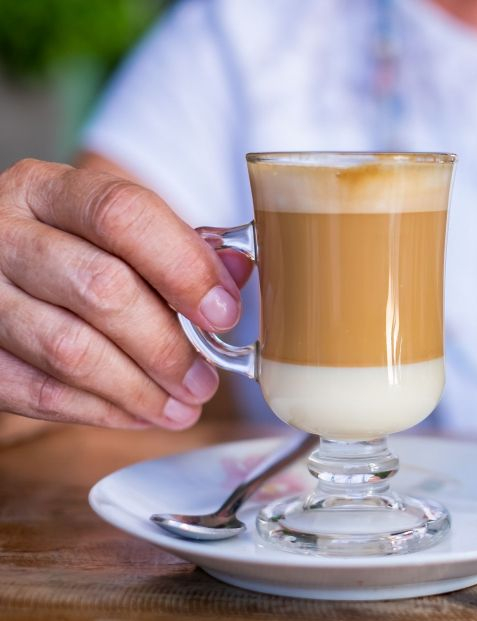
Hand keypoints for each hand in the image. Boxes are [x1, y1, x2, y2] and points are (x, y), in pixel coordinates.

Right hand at [0, 159, 242, 429]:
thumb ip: (179, 247)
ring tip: (183, 407)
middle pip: (99, 288)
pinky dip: (97, 410)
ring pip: (67, 348)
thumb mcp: (115, 230)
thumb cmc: (71, 248)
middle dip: (166, 345)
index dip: (183, 266)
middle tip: (206, 381)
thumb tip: (238, 273)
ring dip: (138, 388)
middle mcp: (1, 232)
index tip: (224, 313)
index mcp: (47, 190)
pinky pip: (36, 391)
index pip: (121, 214)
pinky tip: (138, 415)